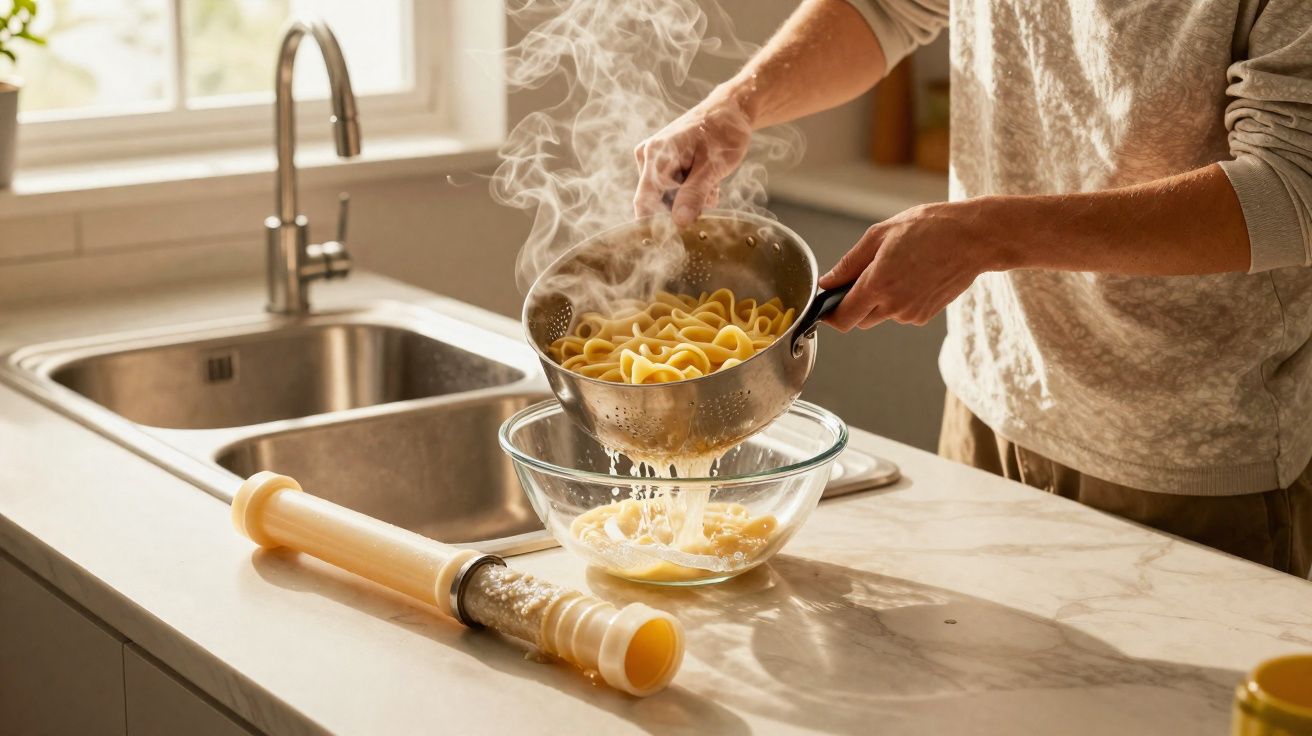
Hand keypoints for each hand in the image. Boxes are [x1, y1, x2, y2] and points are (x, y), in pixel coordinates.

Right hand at [633, 89, 753, 225]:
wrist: (730, 111)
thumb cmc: (724, 133)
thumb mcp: (714, 166)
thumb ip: (695, 194)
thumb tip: (678, 222)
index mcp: (656, 155)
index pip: (645, 202)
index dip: (657, 224)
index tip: (678, 237)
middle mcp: (648, 156)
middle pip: (657, 202)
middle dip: (683, 207)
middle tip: (710, 197)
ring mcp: (653, 159)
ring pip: (666, 197)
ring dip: (690, 199)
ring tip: (711, 185)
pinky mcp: (661, 162)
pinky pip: (670, 188)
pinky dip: (689, 191)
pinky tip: (706, 180)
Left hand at [819, 200, 1005, 329]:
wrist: (974, 238)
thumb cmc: (929, 228)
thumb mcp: (880, 235)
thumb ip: (849, 263)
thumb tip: (828, 282)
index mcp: (878, 285)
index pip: (842, 319)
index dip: (830, 314)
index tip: (828, 304)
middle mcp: (894, 306)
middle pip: (860, 319)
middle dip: (856, 302)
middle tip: (868, 272)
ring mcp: (912, 314)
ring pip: (881, 315)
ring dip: (880, 299)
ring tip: (899, 267)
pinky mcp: (926, 316)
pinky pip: (901, 313)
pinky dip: (900, 299)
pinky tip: (914, 275)